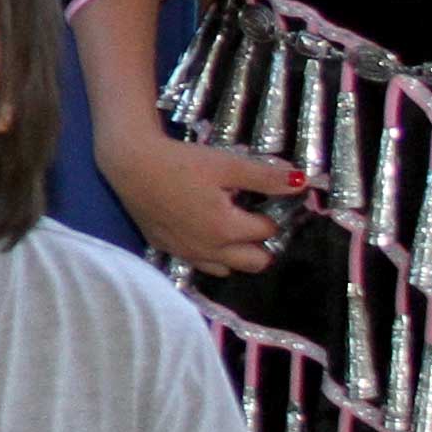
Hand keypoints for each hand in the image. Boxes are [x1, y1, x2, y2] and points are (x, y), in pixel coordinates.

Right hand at [99, 127, 312, 280]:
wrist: (130, 165)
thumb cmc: (181, 162)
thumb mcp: (227, 164)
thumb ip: (265, 177)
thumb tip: (301, 182)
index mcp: (227, 230)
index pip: (266, 232)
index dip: (271, 214)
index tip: (266, 199)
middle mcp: (209, 250)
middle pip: (253, 263)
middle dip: (261, 244)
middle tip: (254, 217)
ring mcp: (186, 253)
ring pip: (225, 269)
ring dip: (235, 253)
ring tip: (230, 225)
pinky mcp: (166, 248)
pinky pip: (198, 263)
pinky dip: (209, 253)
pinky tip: (202, 228)